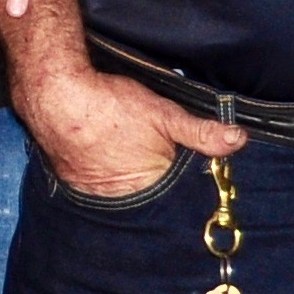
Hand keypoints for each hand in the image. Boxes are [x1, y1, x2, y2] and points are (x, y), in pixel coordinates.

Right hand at [15, 60, 239, 198]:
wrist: (54, 94)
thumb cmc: (109, 105)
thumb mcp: (164, 114)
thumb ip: (202, 132)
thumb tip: (239, 139)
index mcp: (149, 188)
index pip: (177, 193)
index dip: (184, 177)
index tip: (186, 162)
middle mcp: (121, 199)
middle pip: (150, 194)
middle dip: (158, 180)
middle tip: (152, 151)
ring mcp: (93, 192)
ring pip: (123, 190)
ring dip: (129, 176)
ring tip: (128, 151)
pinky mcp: (72, 181)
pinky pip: (97, 183)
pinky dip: (104, 171)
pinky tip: (105, 151)